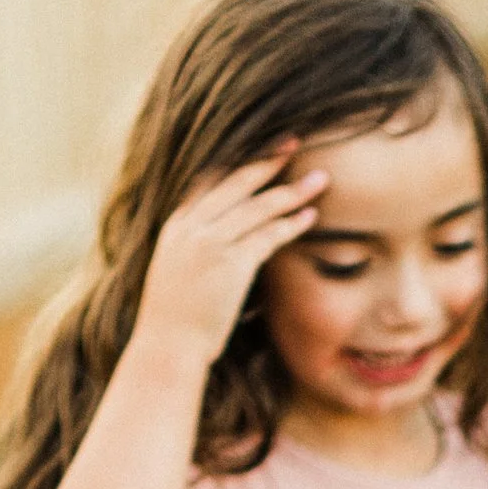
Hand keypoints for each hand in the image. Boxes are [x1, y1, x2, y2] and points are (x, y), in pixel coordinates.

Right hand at [134, 153, 327, 368]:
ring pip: (257, 206)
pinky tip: (310, 217)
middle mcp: (192, 226)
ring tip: (320, 178)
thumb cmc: (175, 320)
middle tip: (294, 141)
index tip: (263, 148)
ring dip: (292, 191)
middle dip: (268, 160)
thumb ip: (196, 249)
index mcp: (177, 223)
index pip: (211, 179)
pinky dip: (290, 225)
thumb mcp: (178, 272)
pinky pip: (267, 236)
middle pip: (236, 181)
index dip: (239, 160)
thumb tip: (220, 244)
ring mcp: (211, 243)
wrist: (167, 346)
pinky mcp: (230, 265)